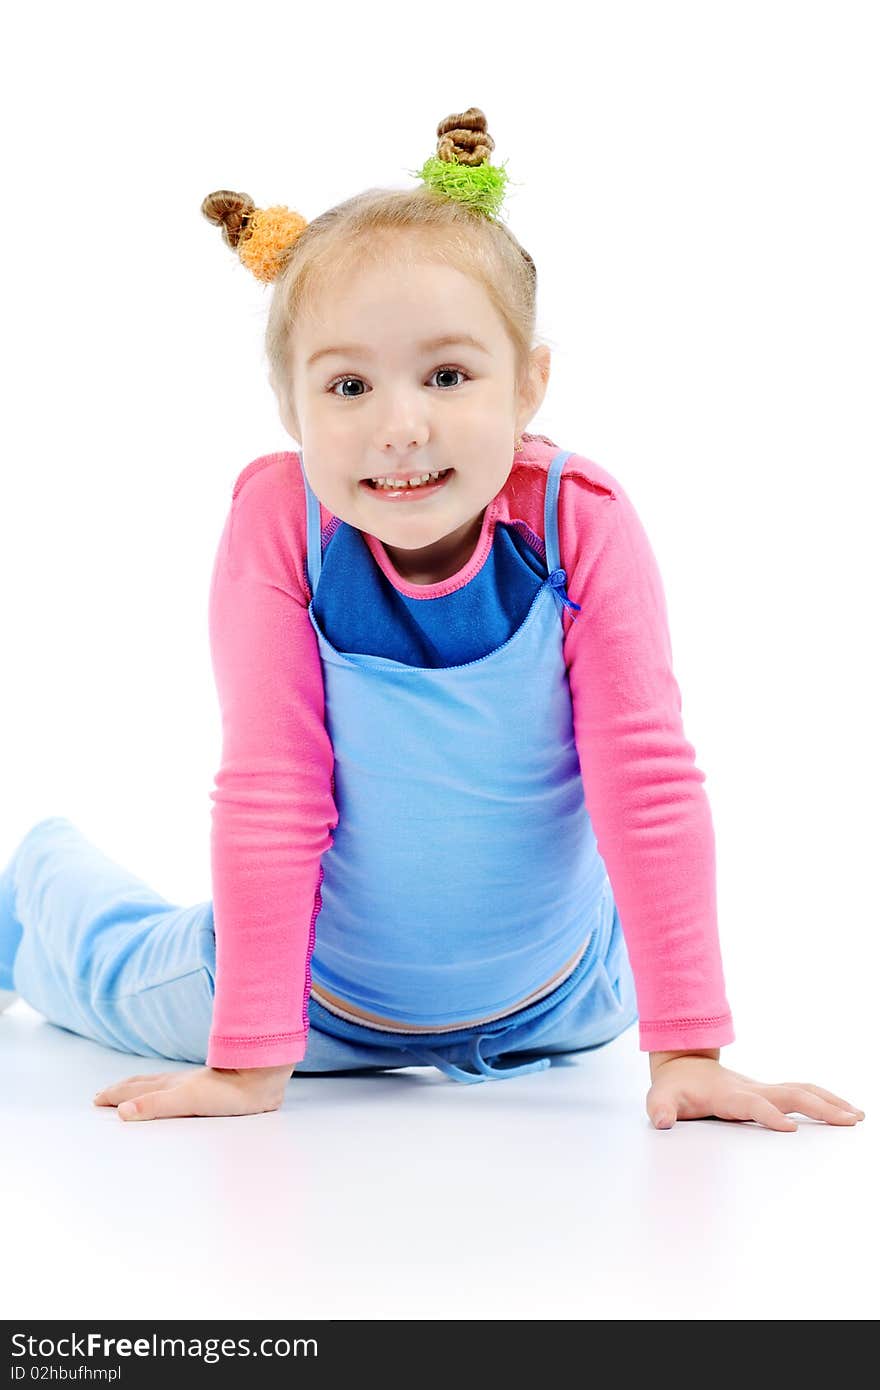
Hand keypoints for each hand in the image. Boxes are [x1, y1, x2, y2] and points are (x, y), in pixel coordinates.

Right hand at [93, 1063, 295, 1120]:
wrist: (262, 1075)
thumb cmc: (229, 1091)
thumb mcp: (187, 1101)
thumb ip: (156, 1106)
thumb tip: (121, 1112)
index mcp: (172, 1087)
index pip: (136, 1090)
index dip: (116, 1096)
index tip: (97, 1099)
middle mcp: (181, 1082)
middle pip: (144, 1085)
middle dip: (122, 1091)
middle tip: (103, 1094)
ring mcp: (196, 1082)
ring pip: (160, 1083)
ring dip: (140, 1088)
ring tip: (131, 1090)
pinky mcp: (212, 1086)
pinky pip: (178, 1086)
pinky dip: (164, 1088)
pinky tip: (175, 1089)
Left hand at [646, 1053, 865, 1131]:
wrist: (683, 1063)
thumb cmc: (674, 1087)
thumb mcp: (660, 1098)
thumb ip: (660, 1109)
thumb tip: (661, 1121)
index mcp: (728, 1094)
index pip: (753, 1105)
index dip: (769, 1116)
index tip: (791, 1130)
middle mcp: (750, 1089)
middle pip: (790, 1094)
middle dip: (819, 1107)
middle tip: (849, 1120)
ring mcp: (762, 1088)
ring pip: (801, 1090)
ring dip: (829, 1101)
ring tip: (857, 1116)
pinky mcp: (768, 1092)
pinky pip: (801, 1093)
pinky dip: (824, 1099)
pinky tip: (842, 1110)